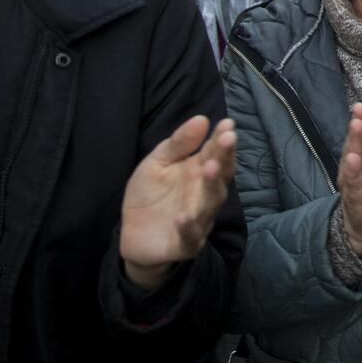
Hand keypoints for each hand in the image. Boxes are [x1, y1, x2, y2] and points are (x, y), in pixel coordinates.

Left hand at [119, 115, 236, 289]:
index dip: (223, 138)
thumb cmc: (150, 194)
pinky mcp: (186, 244)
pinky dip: (189, 228)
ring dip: (212, 186)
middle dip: (225, 157)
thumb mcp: (157, 162)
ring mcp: (199, 219)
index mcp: (199, 171)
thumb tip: (202, 118)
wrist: (134, 235)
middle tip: (227, 139)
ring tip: (210, 167)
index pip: (216, 152)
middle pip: (220, 175)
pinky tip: (183, 216)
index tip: (228, 124)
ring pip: (211, 203)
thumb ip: (178, 144)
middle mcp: (205, 194)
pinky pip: (191, 236)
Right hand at [338, 99, 361, 258]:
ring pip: (352, 160)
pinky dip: (352, 173)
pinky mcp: (356, 200)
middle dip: (359, 125)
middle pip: (355, 143)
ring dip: (354, 143)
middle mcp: (354, 166)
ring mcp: (353, 182)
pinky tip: (352, 161)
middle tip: (361, 107)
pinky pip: (354, 186)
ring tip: (356, 126)